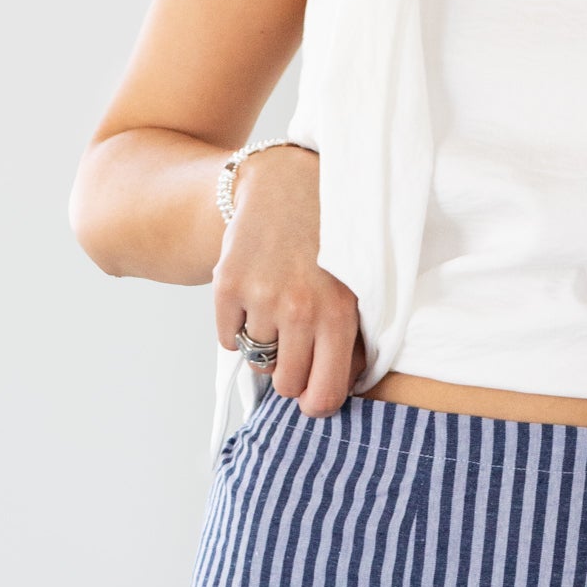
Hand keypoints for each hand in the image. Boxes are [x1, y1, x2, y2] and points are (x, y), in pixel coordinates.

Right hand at [213, 145, 362, 415]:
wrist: (287, 184)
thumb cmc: (331, 245)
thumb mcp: (358, 292)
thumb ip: (352, 346)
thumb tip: (332, 393)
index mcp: (337, 316)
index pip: (322, 398)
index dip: (315, 402)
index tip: (312, 392)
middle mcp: (299, 309)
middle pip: (286, 384)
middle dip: (289, 371)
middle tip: (295, 343)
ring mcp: (260, 296)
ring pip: (257, 360)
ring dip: (265, 343)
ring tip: (277, 307)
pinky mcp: (228, 283)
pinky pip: (228, 338)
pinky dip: (237, 326)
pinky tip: (254, 297)